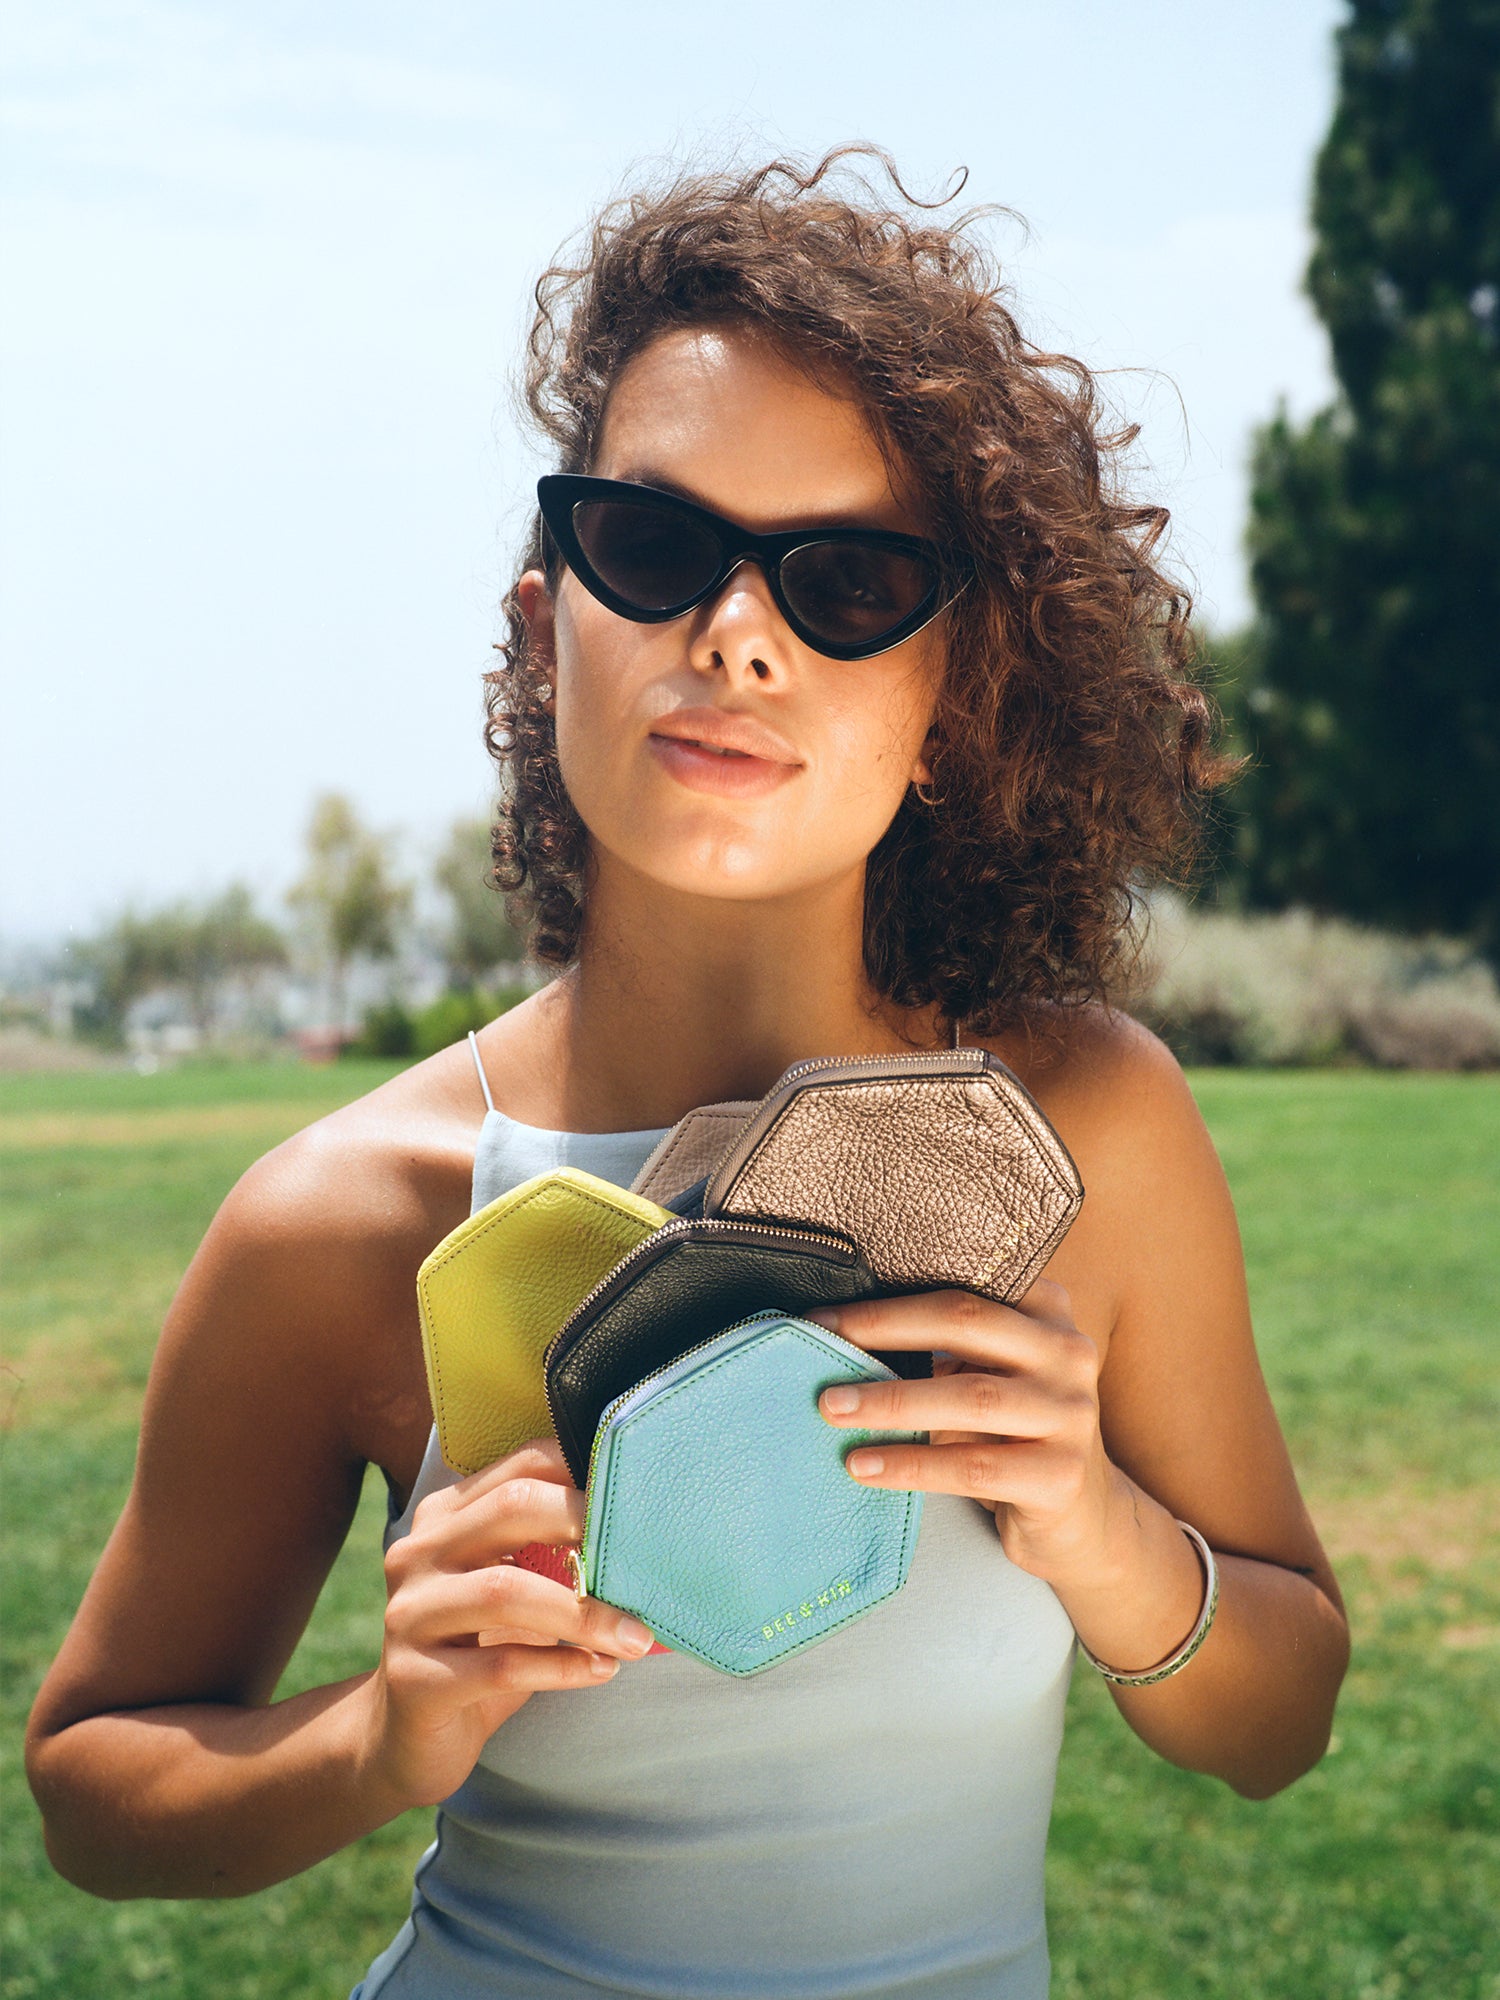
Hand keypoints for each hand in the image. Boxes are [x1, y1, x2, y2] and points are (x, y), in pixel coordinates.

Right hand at [363, 1439, 655, 1810]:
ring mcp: (408, 1614)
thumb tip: (645, 1533)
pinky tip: (601, 1669)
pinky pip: (500, 1665)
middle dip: (586, 1527)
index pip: (522, 1465)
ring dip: (584, 1614)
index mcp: (445, 1516)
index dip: (584, 1472)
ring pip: (507, 1592)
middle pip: (511, 1509)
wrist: (409, 1736)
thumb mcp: (514, 1586)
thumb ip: (554, 1550)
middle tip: (644, 1560)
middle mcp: (417, 1553)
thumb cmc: (481, 1648)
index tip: (640, 1498)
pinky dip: (562, 1667)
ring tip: (635, 1636)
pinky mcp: (412, 1678)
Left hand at [809, 1283, 1131, 1591]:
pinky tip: (865, 1465)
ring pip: (970, 1397)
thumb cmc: (1012, 1433)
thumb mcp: (989, 1374)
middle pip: (966, 1322)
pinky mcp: (1062, 1476)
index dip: (889, 1298)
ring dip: (891, 1402)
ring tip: (832, 1409)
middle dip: (884, 1331)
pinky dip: (912, 1465)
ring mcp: (1072, 1413)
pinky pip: (974, 1467)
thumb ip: (945, 1344)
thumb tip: (839, 1330)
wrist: (1081, 1519)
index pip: (961, 1286)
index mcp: (1047, 1309)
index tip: (824, 1314)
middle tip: (821, 1345)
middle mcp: (1068, 1352)